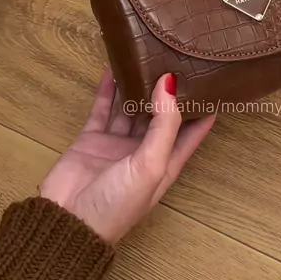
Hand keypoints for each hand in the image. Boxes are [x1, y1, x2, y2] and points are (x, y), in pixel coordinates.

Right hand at [39, 70, 214, 243]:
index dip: (202, 111)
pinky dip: (108, 89)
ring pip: (131, 108)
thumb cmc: (117, 205)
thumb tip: (171, 83)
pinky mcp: (92, 140)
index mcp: (165, 163)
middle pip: (160, 115)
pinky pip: (103, 109)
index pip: (191, 133)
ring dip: (137, 86)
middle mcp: (143, 152)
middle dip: (168, 91)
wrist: (67, 222)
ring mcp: (116, 144)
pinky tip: (112, 68)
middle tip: (176, 58)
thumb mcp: (151, 165)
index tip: (213, 83)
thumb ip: (164, 124)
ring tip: (145, 57)